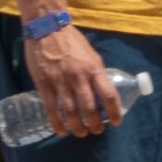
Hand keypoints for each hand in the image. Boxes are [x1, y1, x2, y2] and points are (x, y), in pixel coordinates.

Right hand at [23, 20, 127, 138]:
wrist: (47, 28)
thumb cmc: (72, 41)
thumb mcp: (91, 55)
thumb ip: (96, 73)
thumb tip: (101, 92)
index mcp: (94, 69)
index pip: (109, 95)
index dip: (114, 112)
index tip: (116, 122)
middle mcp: (79, 77)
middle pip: (90, 108)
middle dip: (95, 124)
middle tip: (96, 130)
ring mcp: (61, 82)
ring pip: (71, 112)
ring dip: (78, 127)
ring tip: (81, 133)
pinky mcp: (45, 85)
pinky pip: (52, 109)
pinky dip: (58, 123)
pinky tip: (62, 131)